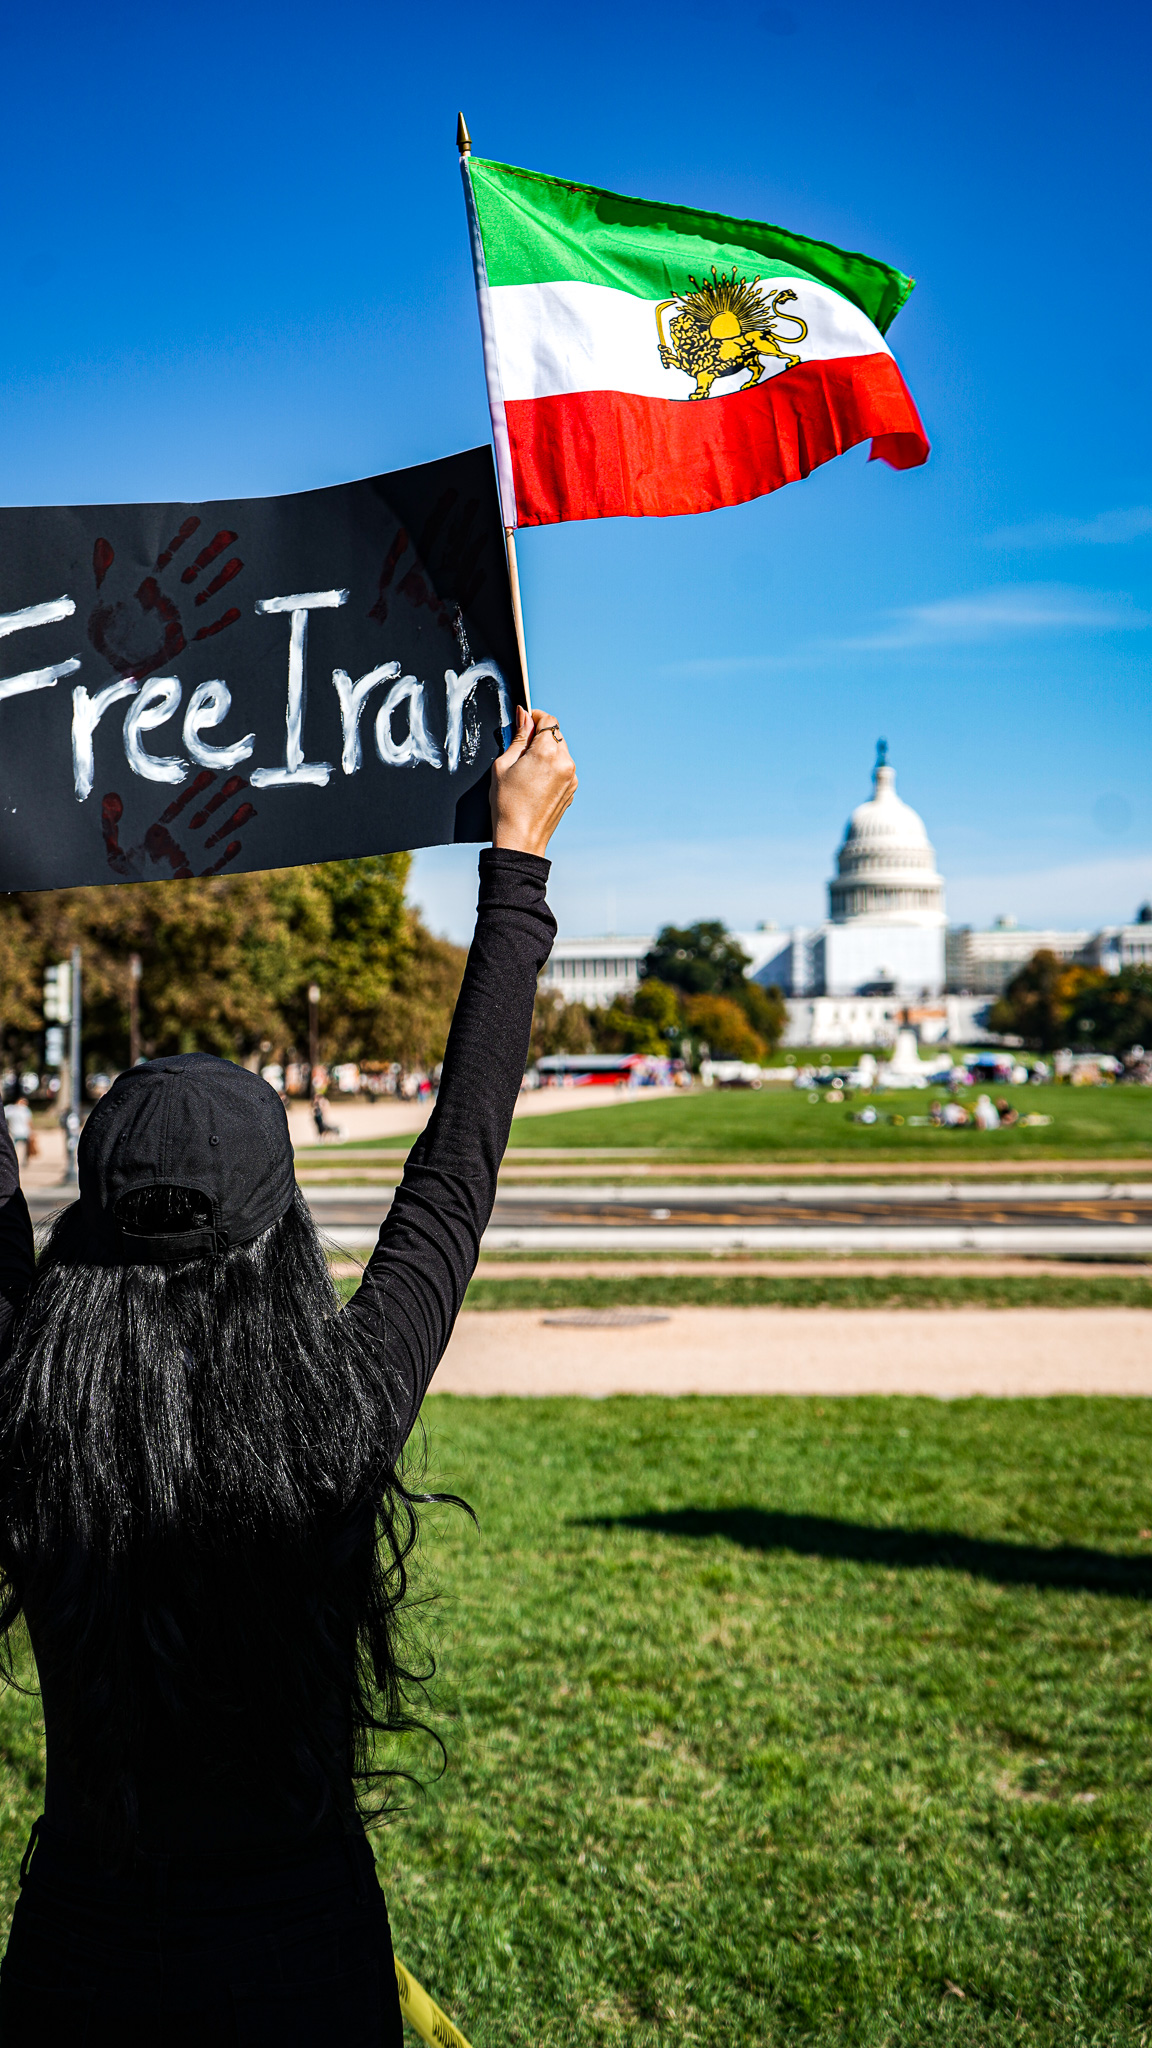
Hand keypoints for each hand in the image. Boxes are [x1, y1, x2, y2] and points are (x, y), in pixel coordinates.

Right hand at [490, 707, 576, 857]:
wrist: (521, 838)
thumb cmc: (507, 804)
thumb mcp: (504, 765)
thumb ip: (518, 737)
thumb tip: (524, 716)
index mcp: (547, 752)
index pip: (548, 720)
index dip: (535, 717)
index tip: (525, 722)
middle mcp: (565, 762)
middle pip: (556, 735)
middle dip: (540, 736)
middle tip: (521, 749)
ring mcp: (572, 777)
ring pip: (561, 752)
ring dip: (547, 752)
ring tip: (527, 770)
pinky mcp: (572, 789)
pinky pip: (564, 768)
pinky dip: (552, 768)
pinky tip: (536, 782)